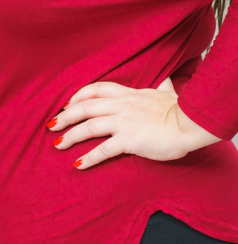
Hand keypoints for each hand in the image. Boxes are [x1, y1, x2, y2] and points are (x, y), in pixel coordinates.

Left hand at [48, 78, 221, 169]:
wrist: (191, 122)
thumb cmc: (181, 109)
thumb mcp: (166, 92)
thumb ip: (161, 86)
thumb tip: (165, 79)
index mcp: (127, 94)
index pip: (95, 89)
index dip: (77, 96)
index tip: (67, 104)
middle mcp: (120, 106)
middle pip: (84, 107)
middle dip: (65, 116)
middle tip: (51, 125)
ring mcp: (122, 122)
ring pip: (87, 127)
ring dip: (69, 136)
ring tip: (57, 144)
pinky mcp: (129, 140)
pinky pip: (103, 149)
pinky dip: (88, 157)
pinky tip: (78, 164)